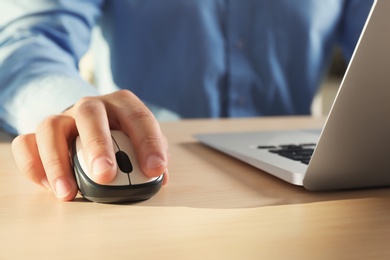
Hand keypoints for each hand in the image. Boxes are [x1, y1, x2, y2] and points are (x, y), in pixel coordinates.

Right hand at [11, 90, 168, 200]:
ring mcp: (63, 118)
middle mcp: (90, 106)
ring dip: (57, 161)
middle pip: (90, 115)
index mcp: (122, 104)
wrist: (87, 124)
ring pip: (50, 127)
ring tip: (68, 192)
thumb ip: (150, 154)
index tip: (154, 169)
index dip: (148, 142)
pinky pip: (26, 144)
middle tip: (105, 175)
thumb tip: (159, 177)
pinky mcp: (39, 134)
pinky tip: (52, 187)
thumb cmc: (120, 135)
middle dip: (98, 145)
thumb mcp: (139, 140)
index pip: (138, 117)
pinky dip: (35, 166)